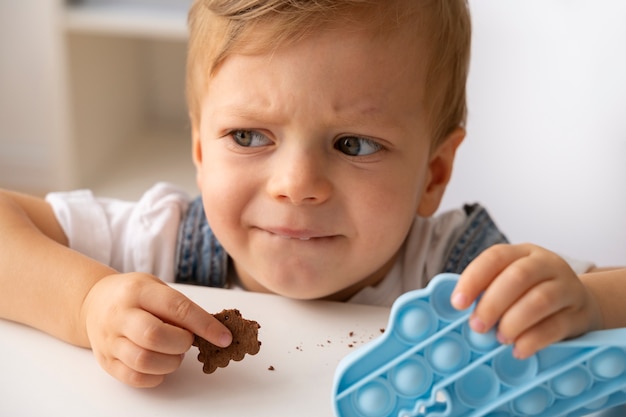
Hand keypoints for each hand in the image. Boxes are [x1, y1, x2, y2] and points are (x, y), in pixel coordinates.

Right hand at [80, 273, 231, 386]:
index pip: (176, 308)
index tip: (224, 337)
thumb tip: (213, 330)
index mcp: (138, 291)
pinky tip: (161, 365)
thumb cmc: (134, 295)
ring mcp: (110, 340)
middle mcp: (121, 315)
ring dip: (170, 362)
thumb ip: (180, 307)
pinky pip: (134, 377)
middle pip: (155, 336)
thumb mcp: (156, 288)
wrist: (93, 302)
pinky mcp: (106, 361)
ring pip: (144, 360)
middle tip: (187, 341)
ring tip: (174, 353)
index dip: (204, 325)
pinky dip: (156, 376)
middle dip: (182, 343)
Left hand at [450, 243, 601, 358]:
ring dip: (514, 322)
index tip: (457, 303)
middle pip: (518, 277)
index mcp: (523, 253)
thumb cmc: (533, 293)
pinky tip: (519, 349)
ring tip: (500, 338)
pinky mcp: (580, 314)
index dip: (473, 279)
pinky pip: (557, 325)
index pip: (495, 257)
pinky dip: (534, 340)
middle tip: (477, 326)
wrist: (583, 304)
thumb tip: (457, 309)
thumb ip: (487, 291)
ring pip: (540, 300)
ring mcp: (567, 287)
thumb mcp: (511, 283)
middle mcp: (546, 264)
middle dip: (492, 303)